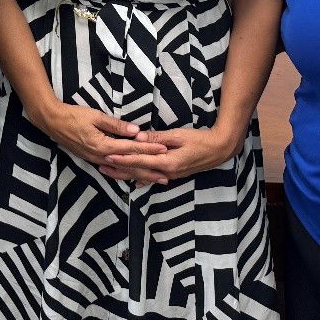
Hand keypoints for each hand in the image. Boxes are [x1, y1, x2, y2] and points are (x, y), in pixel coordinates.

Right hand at [30, 100, 165, 167]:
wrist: (52, 122)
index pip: (131, 149)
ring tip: (154, 180)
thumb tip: (136, 131)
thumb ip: (116, 125)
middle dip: (148, 171)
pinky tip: (132, 176)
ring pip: (122, 170)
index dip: (148, 149)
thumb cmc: (73, 115)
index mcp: (103, 146)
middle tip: (166, 178)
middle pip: (128, 166)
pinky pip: (113, 169)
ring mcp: (95, 160)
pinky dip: (125, 173)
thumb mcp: (95, 116)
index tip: (164, 150)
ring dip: (139, 175)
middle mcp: (100, 157)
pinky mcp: (92, 159)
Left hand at [99, 126, 242, 183]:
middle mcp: (167, 172)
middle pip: (139, 171)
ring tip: (110, 173)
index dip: (122, 158)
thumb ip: (158, 138)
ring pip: (144, 176)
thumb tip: (139, 137)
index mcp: (167, 162)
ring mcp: (171, 175)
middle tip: (100, 166)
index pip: (139, 160)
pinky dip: (144, 179)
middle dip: (119, 169)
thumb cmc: (200, 140)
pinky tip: (135, 183)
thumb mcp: (178, 135)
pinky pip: (155, 178)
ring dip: (127, 174)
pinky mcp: (175, 174)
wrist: (219, 150)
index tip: (107, 156)